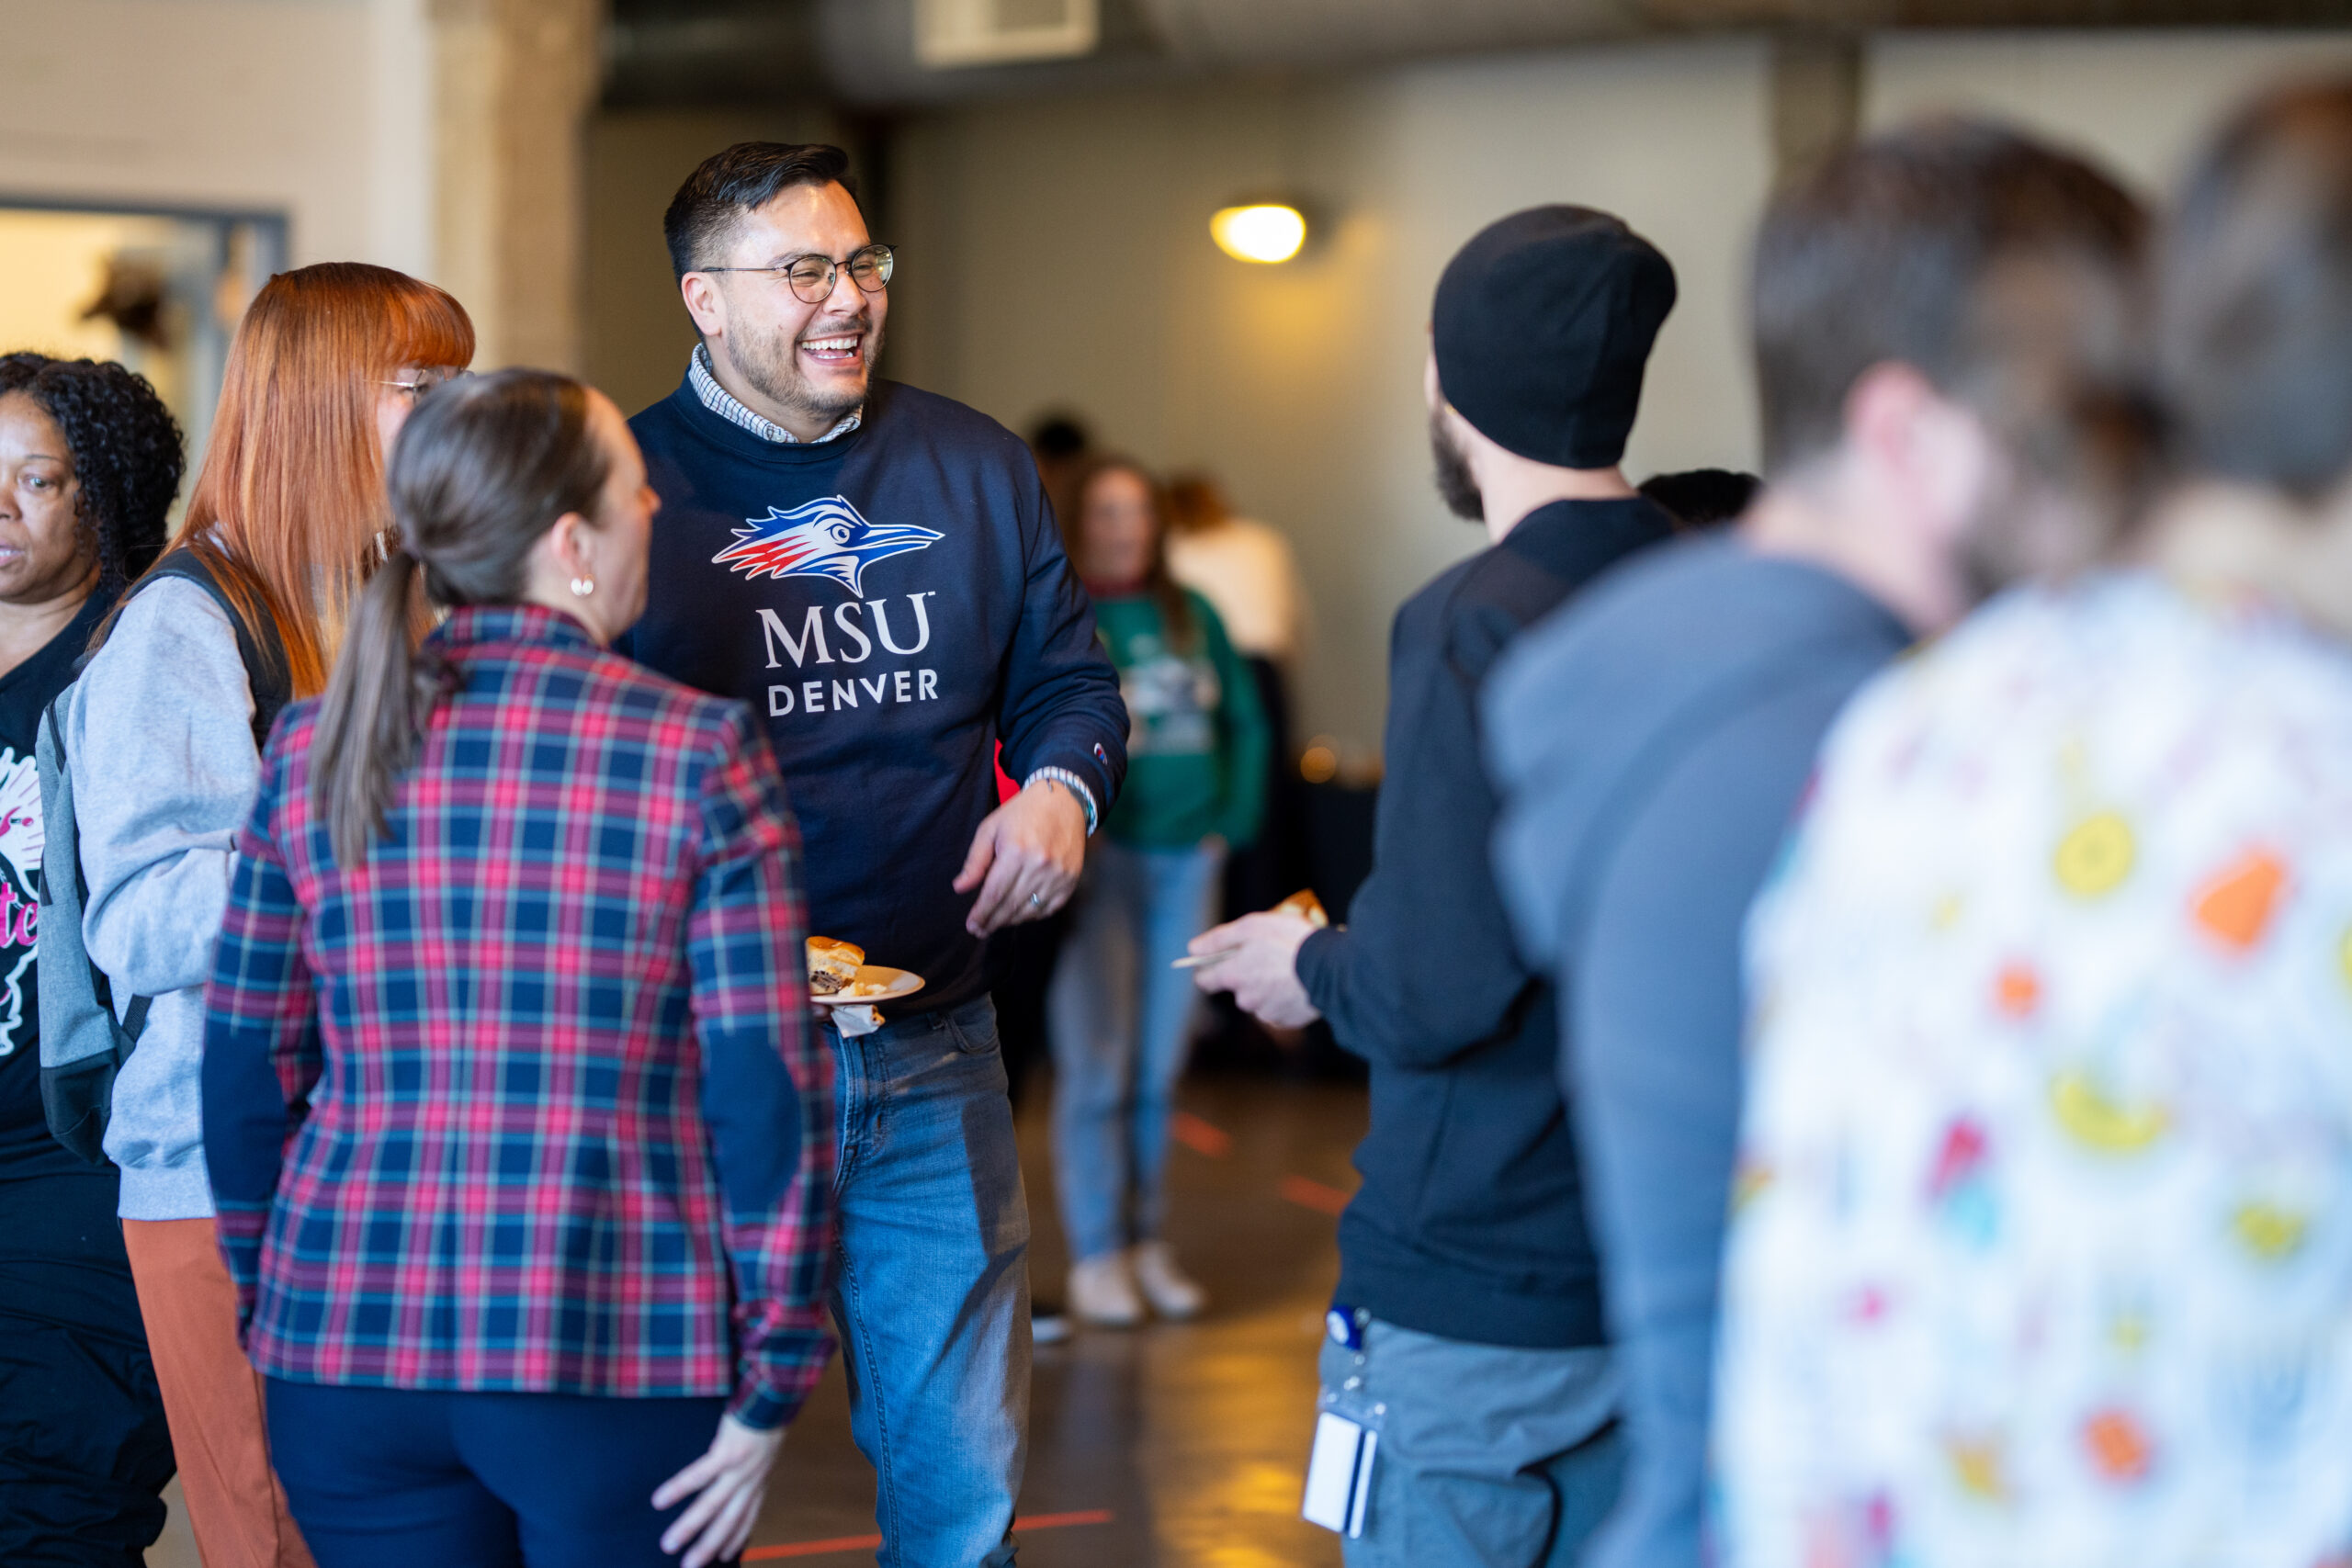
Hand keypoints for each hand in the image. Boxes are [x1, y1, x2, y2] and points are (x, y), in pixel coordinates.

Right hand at [654, 1413, 785, 1566]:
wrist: (776, 1394)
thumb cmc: (767, 1415)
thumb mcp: (765, 1447)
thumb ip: (750, 1464)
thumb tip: (731, 1470)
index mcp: (760, 1479)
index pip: (748, 1516)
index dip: (737, 1538)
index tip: (725, 1556)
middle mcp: (752, 1480)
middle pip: (729, 1521)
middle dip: (709, 1546)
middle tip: (689, 1567)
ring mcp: (740, 1469)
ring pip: (711, 1506)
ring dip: (689, 1528)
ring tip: (668, 1545)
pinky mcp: (727, 1453)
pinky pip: (698, 1476)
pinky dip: (678, 1490)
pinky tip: (659, 1501)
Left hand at [954, 781, 1085, 936]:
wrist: (1062, 802)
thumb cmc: (1022, 814)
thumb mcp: (990, 829)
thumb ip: (975, 861)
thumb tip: (960, 888)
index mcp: (1016, 852)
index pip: (995, 894)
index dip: (982, 913)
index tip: (971, 925)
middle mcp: (1040, 866)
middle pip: (1011, 906)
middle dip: (992, 921)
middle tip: (979, 930)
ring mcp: (1058, 875)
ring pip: (1030, 911)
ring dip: (1010, 920)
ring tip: (996, 922)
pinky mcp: (1070, 880)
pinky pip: (1049, 908)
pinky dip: (1032, 915)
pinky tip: (1019, 914)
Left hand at [1189, 911, 1321, 1027]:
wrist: (1331, 970)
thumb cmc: (1290, 942)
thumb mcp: (1252, 926)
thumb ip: (1219, 938)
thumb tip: (1193, 948)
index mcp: (1234, 976)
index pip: (1205, 980)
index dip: (1208, 969)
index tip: (1215, 960)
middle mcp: (1246, 999)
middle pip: (1238, 988)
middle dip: (1249, 973)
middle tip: (1270, 955)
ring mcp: (1267, 1012)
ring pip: (1260, 998)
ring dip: (1269, 985)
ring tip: (1290, 967)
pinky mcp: (1288, 1021)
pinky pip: (1280, 1008)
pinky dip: (1286, 997)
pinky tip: (1299, 983)